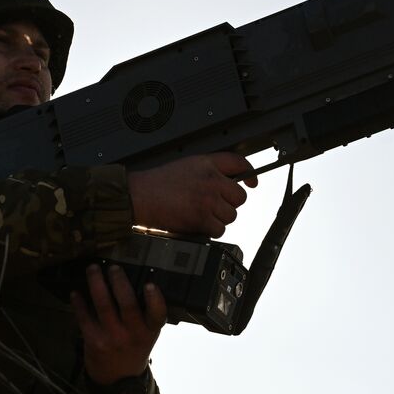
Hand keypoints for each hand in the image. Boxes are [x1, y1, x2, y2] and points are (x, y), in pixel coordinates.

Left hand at [70, 263, 167, 385]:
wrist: (119, 380)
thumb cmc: (134, 350)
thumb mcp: (147, 336)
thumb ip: (144, 316)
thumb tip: (131, 282)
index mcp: (150, 331)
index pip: (157, 314)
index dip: (154, 299)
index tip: (149, 284)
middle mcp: (133, 334)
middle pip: (127, 304)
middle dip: (119, 283)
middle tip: (113, 267)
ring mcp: (112, 338)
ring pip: (104, 306)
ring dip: (96, 284)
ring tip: (93, 270)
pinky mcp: (94, 341)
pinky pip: (84, 318)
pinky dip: (79, 304)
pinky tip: (75, 293)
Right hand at [126, 152, 258, 237]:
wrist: (140, 196)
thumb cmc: (159, 183)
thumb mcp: (187, 165)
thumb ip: (210, 170)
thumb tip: (230, 181)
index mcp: (208, 164)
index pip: (240, 163)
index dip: (250, 173)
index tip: (252, 181)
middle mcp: (212, 180)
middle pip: (240, 196)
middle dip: (229, 202)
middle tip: (212, 204)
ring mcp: (209, 200)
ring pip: (231, 215)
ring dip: (219, 218)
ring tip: (201, 213)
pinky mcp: (203, 218)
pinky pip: (219, 229)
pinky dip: (210, 230)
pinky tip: (197, 223)